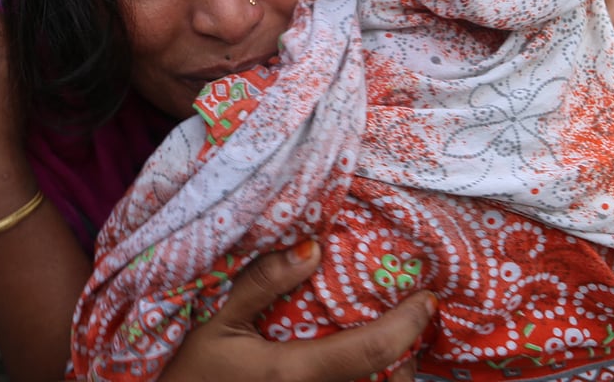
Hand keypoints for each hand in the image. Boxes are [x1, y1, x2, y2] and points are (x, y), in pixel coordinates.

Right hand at [161, 242, 434, 381]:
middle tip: (414, 317)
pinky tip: (356, 362)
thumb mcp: (214, 318)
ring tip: (394, 339)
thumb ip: (262, 282)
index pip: (371, 350)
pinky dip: (366, 381)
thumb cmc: (185, 370)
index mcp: (294, 373)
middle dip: (410, 353)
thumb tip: (313, 246)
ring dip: (392, 372)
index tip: (428, 299)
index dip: (409, 324)